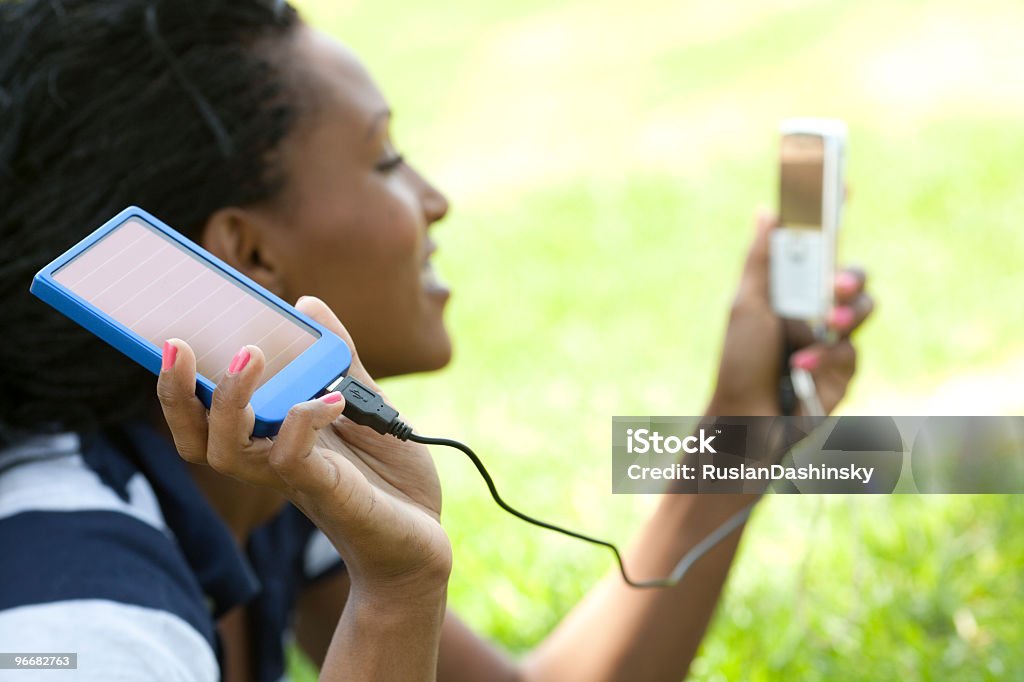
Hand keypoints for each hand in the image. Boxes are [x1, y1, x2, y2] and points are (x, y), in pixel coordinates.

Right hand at [156, 296, 450, 593]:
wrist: (424, 540)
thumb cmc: (388, 478)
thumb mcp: (364, 404)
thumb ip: (337, 358)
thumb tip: (306, 303)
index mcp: (270, 438)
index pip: (203, 416)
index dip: (174, 384)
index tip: (163, 336)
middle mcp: (270, 462)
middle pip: (197, 437)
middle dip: (176, 393)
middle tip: (176, 342)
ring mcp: (295, 480)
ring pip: (229, 450)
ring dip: (231, 400)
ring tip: (248, 355)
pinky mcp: (328, 492)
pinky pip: (293, 459)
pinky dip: (301, 421)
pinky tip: (329, 399)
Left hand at [708, 211, 873, 415]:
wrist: (745, 420)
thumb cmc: (739, 362)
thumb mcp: (746, 306)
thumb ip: (762, 261)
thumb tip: (766, 211)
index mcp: (792, 290)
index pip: (820, 248)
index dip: (834, 217)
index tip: (843, 184)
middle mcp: (816, 311)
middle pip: (853, 278)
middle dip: (851, 277)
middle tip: (836, 285)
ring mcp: (833, 341)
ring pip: (864, 312)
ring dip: (847, 317)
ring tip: (829, 326)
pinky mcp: (844, 372)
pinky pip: (852, 354)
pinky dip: (825, 361)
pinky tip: (801, 369)